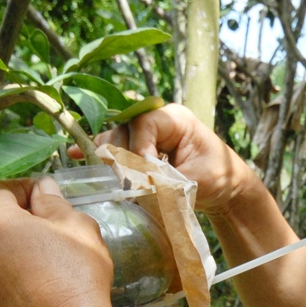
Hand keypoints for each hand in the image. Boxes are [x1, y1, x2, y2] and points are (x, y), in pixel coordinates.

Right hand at [82, 104, 257, 215]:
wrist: (227, 187)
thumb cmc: (220, 178)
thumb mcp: (196, 180)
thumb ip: (167, 181)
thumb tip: (139, 186)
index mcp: (176, 119)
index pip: (146, 123)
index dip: (139, 146)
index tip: (143, 170)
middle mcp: (158, 121)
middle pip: (126, 128)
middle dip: (119, 151)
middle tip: (120, 175)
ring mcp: (147, 134)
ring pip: (118, 137)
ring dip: (108, 154)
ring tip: (92, 164)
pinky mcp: (140, 148)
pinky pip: (117, 147)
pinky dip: (102, 153)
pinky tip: (78, 156)